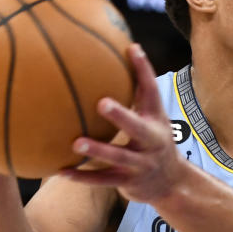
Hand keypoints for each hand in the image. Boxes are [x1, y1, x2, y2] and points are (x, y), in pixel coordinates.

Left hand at [60, 44, 184, 202]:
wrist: (171, 182)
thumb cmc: (155, 140)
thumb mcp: (153, 117)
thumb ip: (139, 90)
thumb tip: (128, 48)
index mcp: (156, 121)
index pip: (152, 93)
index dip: (144, 71)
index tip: (132, 49)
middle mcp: (152, 142)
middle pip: (138, 129)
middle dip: (121, 116)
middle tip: (102, 103)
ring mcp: (141, 165)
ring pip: (118, 158)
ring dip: (98, 150)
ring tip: (76, 142)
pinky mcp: (127, 182)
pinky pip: (102, 180)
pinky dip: (82, 177)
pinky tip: (62, 171)